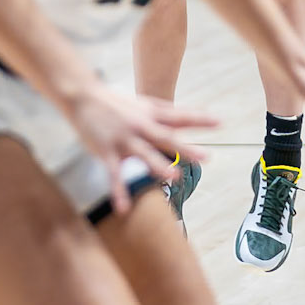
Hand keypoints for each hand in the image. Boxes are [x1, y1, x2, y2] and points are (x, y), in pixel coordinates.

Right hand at [65, 81, 218, 215]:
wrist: (83, 96)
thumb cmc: (114, 101)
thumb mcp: (142, 102)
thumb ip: (163, 111)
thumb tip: (187, 116)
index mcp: (150, 113)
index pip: (180, 116)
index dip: (200, 119)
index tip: (221, 123)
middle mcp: (140, 125)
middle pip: (167, 137)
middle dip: (186, 148)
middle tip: (206, 157)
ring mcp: (124, 139)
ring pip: (144, 154)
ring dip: (159, 165)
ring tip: (174, 176)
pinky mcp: (107, 151)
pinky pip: (114, 174)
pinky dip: (119, 191)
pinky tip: (123, 208)